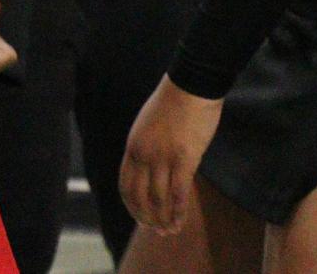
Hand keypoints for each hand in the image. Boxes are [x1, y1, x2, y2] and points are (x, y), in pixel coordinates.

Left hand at [120, 76, 222, 234]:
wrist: (191, 85)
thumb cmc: (174, 103)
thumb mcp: (148, 127)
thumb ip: (146, 148)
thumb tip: (151, 169)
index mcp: (133, 146)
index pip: (125, 185)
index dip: (132, 206)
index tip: (140, 217)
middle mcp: (144, 155)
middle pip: (140, 196)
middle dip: (147, 218)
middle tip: (156, 231)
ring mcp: (163, 157)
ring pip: (159, 199)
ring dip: (163, 219)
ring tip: (170, 231)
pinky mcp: (184, 158)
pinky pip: (179, 193)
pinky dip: (178, 211)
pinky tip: (181, 222)